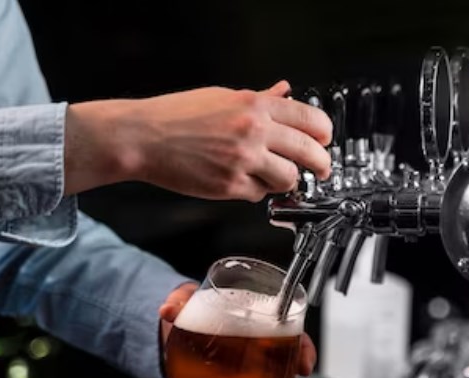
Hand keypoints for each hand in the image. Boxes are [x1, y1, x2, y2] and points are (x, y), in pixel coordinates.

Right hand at [65, 81, 332, 201]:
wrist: (144, 138)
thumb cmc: (177, 115)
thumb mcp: (223, 97)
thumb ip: (260, 98)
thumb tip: (286, 92)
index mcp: (255, 106)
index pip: (310, 120)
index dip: (323, 134)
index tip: (324, 141)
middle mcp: (254, 132)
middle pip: (309, 153)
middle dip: (320, 164)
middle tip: (320, 169)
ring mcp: (244, 161)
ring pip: (289, 179)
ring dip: (285, 180)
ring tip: (273, 175)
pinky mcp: (231, 186)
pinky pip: (260, 194)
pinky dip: (256, 190)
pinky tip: (244, 181)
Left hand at [159, 283, 317, 377]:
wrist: (178, 328)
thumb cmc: (197, 308)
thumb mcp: (190, 299)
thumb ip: (182, 300)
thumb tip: (168, 309)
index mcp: (263, 323)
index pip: (295, 336)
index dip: (304, 352)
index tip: (304, 367)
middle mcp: (262, 354)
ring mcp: (248, 375)